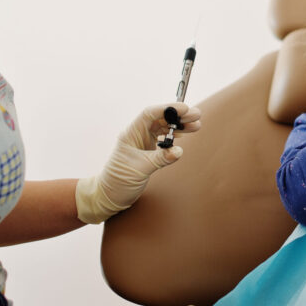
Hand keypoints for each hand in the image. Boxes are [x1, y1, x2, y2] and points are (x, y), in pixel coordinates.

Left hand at [74, 102, 200, 223]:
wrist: (109, 196)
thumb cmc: (118, 182)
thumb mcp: (140, 170)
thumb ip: (160, 159)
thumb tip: (178, 150)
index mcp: (131, 134)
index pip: (150, 114)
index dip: (168, 109)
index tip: (185, 109)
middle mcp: (138, 135)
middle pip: (160, 119)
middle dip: (178, 116)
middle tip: (196, 115)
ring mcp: (143, 143)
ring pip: (164, 128)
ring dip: (179, 126)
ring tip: (196, 125)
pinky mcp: (148, 152)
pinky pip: (164, 139)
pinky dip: (175, 136)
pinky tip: (185, 135)